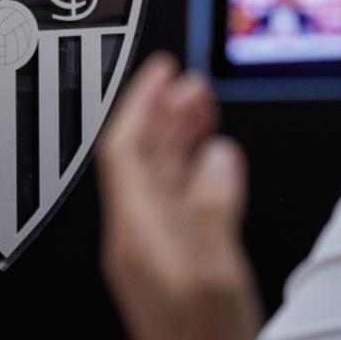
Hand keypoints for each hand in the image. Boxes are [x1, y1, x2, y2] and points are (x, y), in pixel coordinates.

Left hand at [97, 52, 261, 339]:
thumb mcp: (214, 272)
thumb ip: (213, 207)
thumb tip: (216, 155)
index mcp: (135, 232)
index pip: (123, 148)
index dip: (139, 100)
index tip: (160, 68)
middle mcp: (138, 237)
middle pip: (141, 156)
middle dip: (164, 111)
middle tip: (189, 81)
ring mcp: (155, 252)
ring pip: (160, 176)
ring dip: (179, 136)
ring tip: (202, 105)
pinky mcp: (174, 265)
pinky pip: (178, 201)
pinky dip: (195, 170)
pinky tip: (215, 162)